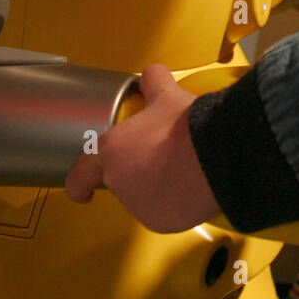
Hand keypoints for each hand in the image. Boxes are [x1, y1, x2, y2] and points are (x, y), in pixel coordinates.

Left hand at [64, 64, 219, 231]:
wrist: (219, 154)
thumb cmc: (187, 125)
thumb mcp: (167, 95)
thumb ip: (153, 82)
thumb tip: (153, 75)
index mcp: (111, 153)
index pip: (79, 177)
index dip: (79, 183)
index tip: (84, 189)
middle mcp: (120, 184)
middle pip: (120, 183)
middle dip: (135, 173)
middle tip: (159, 158)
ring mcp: (140, 207)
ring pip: (142, 199)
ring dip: (153, 188)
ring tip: (179, 171)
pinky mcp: (163, 222)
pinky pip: (164, 213)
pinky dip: (174, 204)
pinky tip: (189, 187)